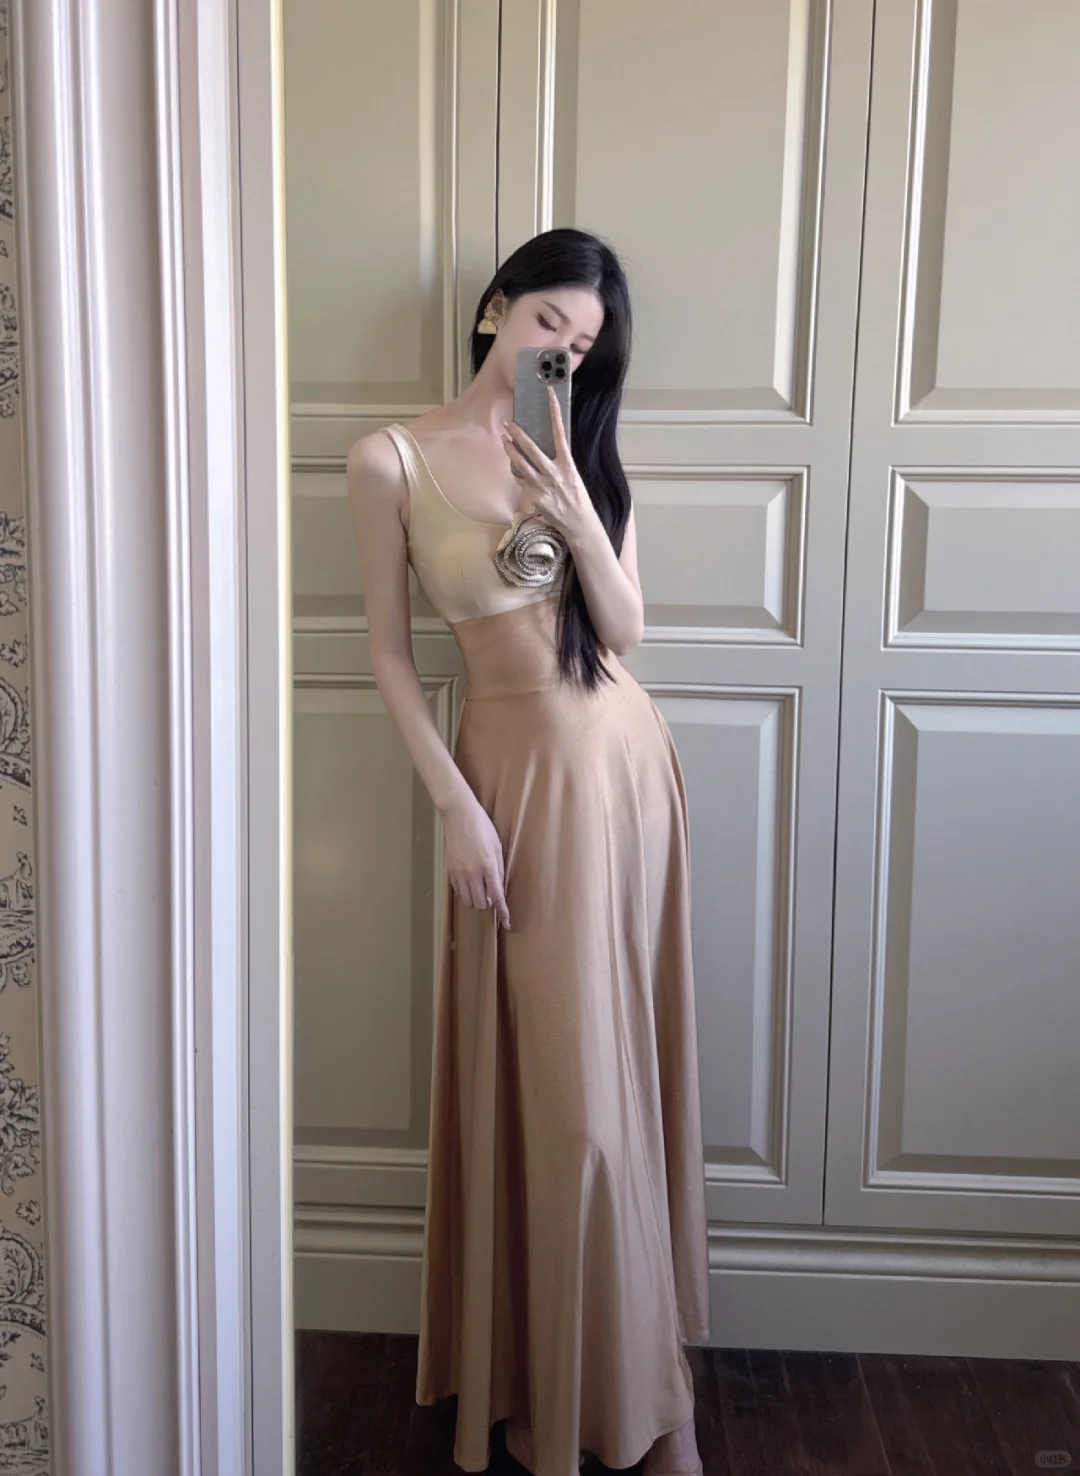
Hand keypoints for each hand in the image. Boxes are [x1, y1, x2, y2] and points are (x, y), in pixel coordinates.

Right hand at [442, 792, 510, 928]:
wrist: (459, 815)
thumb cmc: (483, 827)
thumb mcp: (497, 846)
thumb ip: (499, 868)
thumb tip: (498, 887)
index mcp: (488, 865)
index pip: (497, 896)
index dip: (503, 912)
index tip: (507, 923)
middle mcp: (472, 872)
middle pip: (480, 903)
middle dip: (487, 904)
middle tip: (490, 894)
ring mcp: (459, 872)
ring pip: (467, 901)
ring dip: (475, 899)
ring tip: (479, 889)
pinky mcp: (449, 870)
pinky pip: (457, 891)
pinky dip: (465, 891)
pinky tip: (469, 882)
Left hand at [500, 386, 597, 545]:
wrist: (578, 523)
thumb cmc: (577, 498)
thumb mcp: (573, 477)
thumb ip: (558, 463)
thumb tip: (541, 451)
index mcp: (568, 465)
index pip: (560, 434)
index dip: (554, 414)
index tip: (550, 396)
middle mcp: (555, 473)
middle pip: (532, 449)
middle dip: (518, 434)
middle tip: (507, 423)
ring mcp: (543, 486)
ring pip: (521, 464)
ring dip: (510, 451)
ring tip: (504, 441)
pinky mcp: (534, 498)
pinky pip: (521, 481)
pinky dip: (517, 473)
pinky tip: (514, 467)